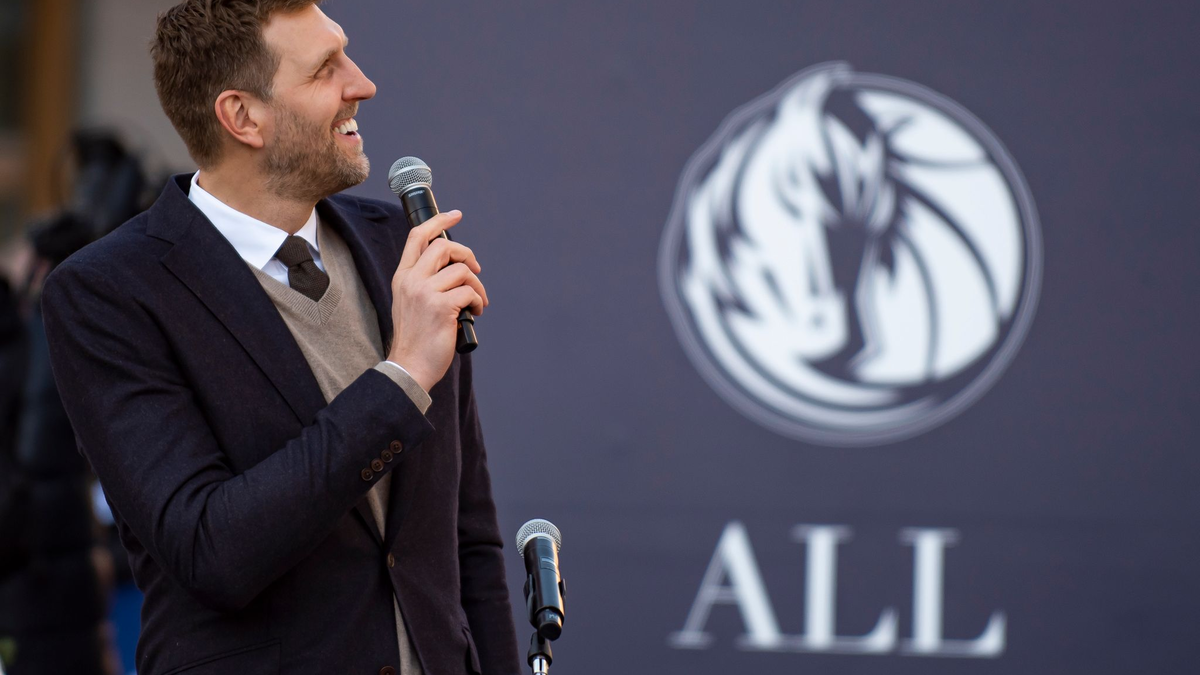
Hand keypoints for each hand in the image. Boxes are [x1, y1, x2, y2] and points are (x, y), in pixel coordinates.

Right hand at [387, 210, 487, 391]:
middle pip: (445, 247)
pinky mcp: (441, 307)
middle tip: (475, 271)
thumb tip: (454, 266)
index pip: (418, 236)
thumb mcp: (410, 302)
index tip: (455, 215)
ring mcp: (425, 292)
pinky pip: (470, 292)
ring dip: (476, 286)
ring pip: (462, 271)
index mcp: (402, 276)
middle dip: (468, 256)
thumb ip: (424, 281)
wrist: (409, 366)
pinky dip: (478, 302)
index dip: (439, 222)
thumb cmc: (415, 337)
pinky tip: (473, 313)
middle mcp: (411, 280)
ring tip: (476, 303)